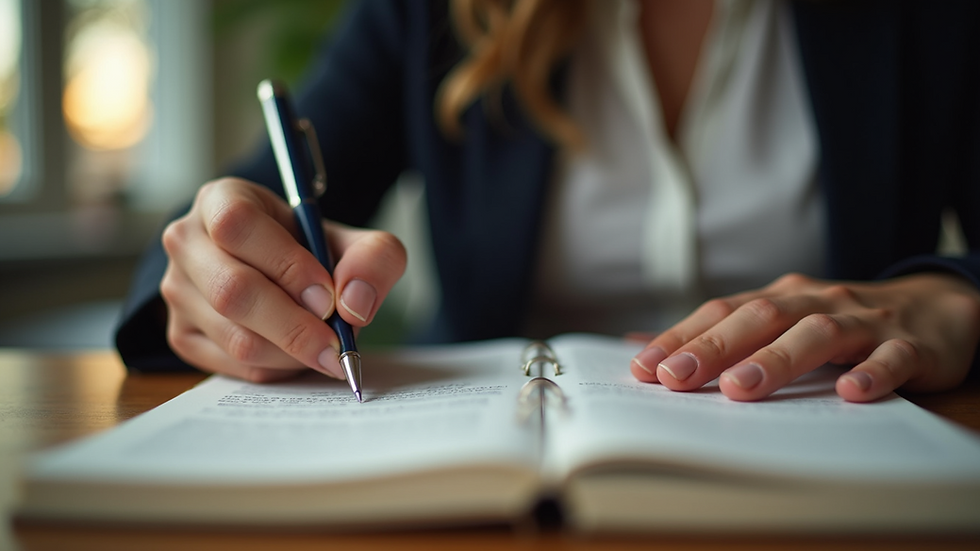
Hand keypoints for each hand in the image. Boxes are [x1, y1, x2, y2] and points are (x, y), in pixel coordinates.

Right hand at [160, 177, 406, 381]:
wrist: (287, 276)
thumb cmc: (316, 252)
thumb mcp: (357, 243)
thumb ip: (373, 260)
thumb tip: (354, 303)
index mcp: (221, 200)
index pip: (237, 225)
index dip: (285, 263)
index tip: (327, 295)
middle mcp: (186, 241)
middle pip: (231, 290)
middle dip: (294, 325)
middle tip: (336, 342)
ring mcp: (176, 290)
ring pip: (234, 336)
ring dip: (291, 352)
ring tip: (325, 347)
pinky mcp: (181, 334)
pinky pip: (232, 364)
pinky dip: (277, 368)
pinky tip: (299, 354)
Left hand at [630, 272, 979, 401]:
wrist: (936, 307)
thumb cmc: (838, 320)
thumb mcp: (778, 318)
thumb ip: (717, 331)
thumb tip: (641, 346)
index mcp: (780, 298)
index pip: (722, 312)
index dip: (681, 337)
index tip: (644, 368)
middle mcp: (815, 302)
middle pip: (760, 318)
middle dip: (714, 347)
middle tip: (677, 377)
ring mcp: (863, 322)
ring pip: (818, 334)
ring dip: (778, 360)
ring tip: (742, 389)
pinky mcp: (911, 345)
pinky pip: (891, 358)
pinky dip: (871, 373)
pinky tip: (849, 394)